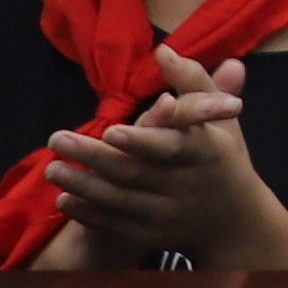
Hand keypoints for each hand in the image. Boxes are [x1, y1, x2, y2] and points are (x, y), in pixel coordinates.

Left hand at [43, 48, 276, 266]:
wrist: (235, 221)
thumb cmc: (221, 156)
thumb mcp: (220, 117)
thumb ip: (192, 81)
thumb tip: (164, 50)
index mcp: (206, 153)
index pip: (172, 146)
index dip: (141, 140)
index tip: (110, 130)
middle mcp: (187, 186)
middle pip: (135, 172)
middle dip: (93, 157)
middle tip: (56, 138)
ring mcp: (168, 215)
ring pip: (120, 200)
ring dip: (83, 185)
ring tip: (51, 167)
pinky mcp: (152, 237)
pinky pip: (116, 226)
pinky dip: (89, 215)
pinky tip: (63, 200)